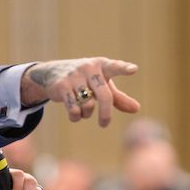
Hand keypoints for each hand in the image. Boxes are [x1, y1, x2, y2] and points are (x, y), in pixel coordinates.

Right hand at [21, 57, 139, 126]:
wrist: (52, 72)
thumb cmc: (86, 79)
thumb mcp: (103, 85)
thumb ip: (119, 97)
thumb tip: (137, 109)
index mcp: (102, 65)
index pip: (114, 67)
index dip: (124, 68)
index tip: (134, 69)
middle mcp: (89, 68)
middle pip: (104, 96)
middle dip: (105, 114)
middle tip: (104, 124)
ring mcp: (74, 76)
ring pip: (88, 105)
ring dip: (87, 113)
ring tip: (84, 111)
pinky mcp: (62, 86)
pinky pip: (74, 109)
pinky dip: (76, 116)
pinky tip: (75, 114)